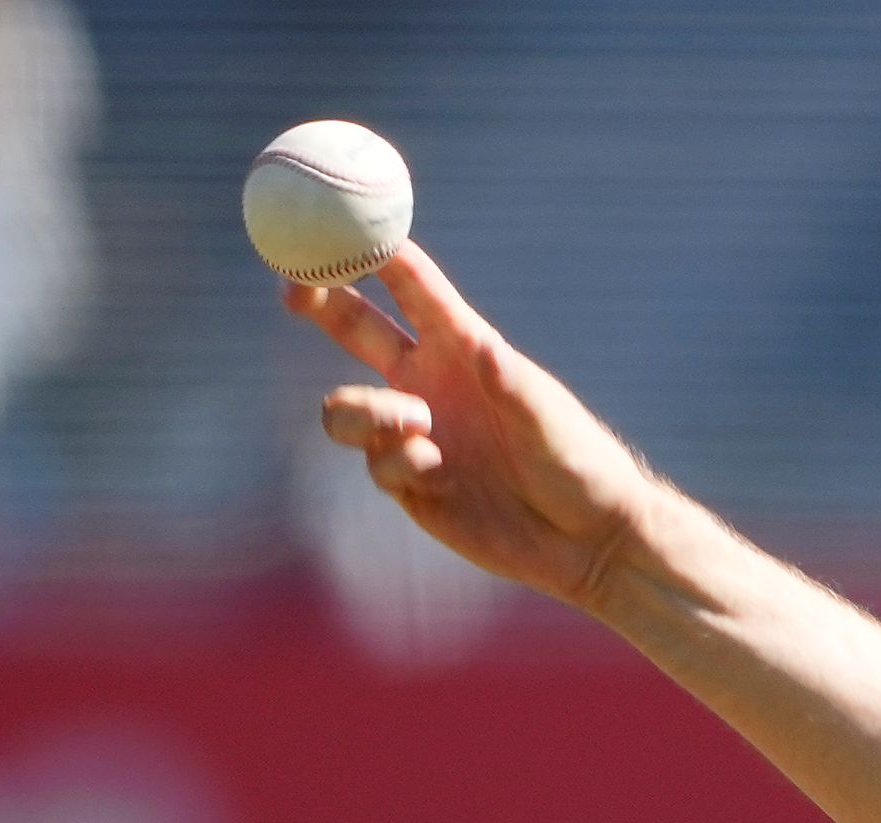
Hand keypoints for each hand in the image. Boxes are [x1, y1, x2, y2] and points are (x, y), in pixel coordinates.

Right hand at [291, 245, 653, 608]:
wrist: (587, 540)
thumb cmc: (579, 464)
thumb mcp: (546, 416)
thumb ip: (508, 382)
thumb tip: (480, 347)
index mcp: (464, 350)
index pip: (411, 288)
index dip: (374, 253)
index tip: (337, 224)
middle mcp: (431, 384)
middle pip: (356, 329)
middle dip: (320, 301)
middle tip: (292, 289)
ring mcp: (417, 434)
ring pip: (346, 406)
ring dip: (368, 411)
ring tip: (419, 424)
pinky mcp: (412, 484)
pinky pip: (376, 463)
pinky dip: (398, 462)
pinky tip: (440, 473)